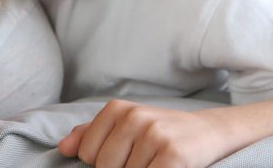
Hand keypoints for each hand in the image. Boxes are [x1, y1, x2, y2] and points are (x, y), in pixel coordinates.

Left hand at [60, 100, 224, 167]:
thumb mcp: (126, 126)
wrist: (209, 132)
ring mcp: (154, 135)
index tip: (127, 157)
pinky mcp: (173, 154)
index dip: (104, 164)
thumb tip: (63, 148)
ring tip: (156, 163)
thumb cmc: (161, 133)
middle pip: (105, 167)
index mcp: (118, 109)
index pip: (88, 154)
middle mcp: (134, 117)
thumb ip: (91, 135)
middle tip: (144, 161)